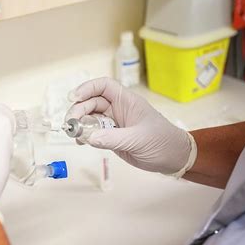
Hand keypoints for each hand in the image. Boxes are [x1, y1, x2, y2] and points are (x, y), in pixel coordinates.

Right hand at [65, 77, 195, 175]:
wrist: (173, 158)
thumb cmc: (162, 141)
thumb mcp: (138, 139)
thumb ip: (113, 138)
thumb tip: (89, 137)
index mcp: (126, 101)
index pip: (103, 86)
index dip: (87, 88)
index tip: (74, 97)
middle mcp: (117, 109)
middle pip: (91, 102)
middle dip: (79, 110)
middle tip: (71, 123)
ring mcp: (113, 123)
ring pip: (89, 117)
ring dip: (79, 124)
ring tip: (74, 134)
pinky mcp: (110, 137)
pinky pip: (92, 133)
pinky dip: (84, 136)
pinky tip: (80, 142)